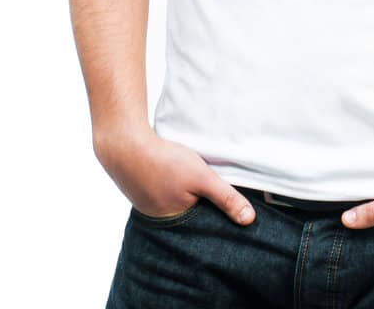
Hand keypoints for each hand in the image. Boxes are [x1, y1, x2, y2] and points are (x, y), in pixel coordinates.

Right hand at [94, 124, 254, 224]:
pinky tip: (179, 178)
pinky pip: (168, 194)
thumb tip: (249, 220)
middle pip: (192, 216)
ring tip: (197, 185)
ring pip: (180, 204)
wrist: (125, 145)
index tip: (236, 216)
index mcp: (175, 222)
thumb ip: (226, 198)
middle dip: (206, 208)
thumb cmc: (164, 162)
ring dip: (191, 196)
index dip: (219, 220)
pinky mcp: (145, 192)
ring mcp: (150, 206)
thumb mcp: (202, 178)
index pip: (205, 227)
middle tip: (218, 195)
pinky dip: (177, 188)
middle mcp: (161, 219)